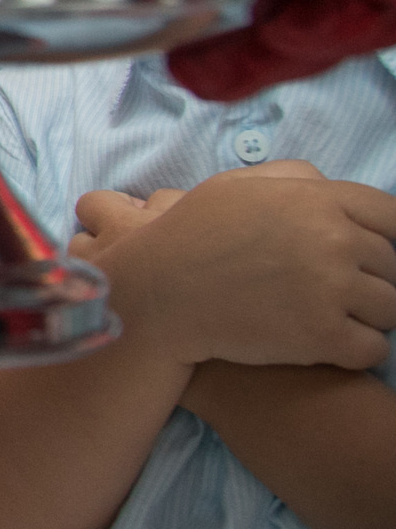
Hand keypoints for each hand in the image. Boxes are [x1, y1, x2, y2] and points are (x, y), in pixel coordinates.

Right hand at [84, 162, 395, 371]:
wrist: (156, 296)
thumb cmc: (191, 238)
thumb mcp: (235, 187)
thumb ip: (293, 179)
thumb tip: (333, 188)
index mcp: (316, 199)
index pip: (393, 217)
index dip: (386, 238)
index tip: (366, 255)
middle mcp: (332, 240)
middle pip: (393, 266)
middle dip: (370, 279)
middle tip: (330, 290)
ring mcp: (329, 288)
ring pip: (391, 308)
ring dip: (366, 315)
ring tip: (328, 316)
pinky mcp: (322, 336)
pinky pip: (372, 348)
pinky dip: (355, 349)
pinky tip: (324, 343)